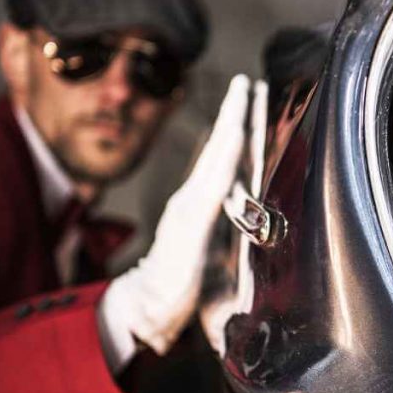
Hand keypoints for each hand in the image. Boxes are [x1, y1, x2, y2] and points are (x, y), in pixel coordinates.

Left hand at [101, 75, 267, 354]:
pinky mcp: (193, 217)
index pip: (221, 160)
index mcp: (195, 207)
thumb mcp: (186, 257)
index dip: (235, 129)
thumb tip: (224, 185)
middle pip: (217, 149)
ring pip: (216, 158)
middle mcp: (191, 200)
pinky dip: (227, 155)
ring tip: (244, 104)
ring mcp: (191, 207)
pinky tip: (234, 150)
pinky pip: (215, 176)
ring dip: (231, 128)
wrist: (145, 310)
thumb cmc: (170, 292)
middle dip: (233, 115)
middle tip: (245, 83)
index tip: (246, 99)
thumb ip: (202, 219)